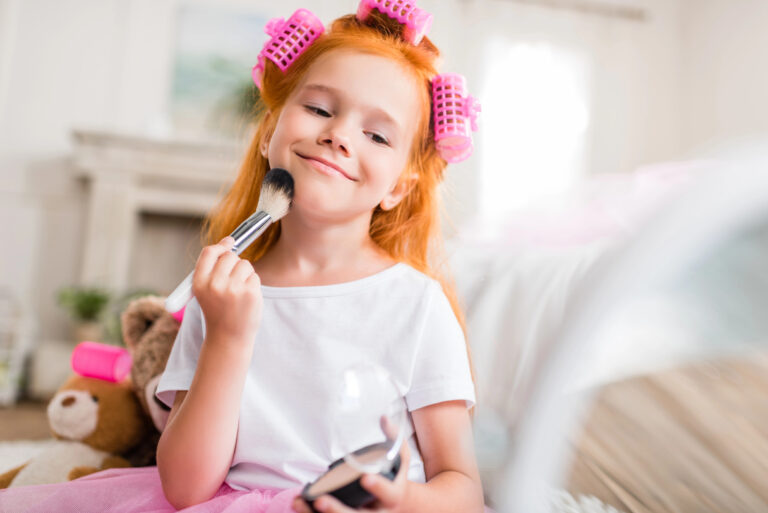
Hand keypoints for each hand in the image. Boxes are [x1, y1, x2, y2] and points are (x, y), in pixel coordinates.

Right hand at [193, 236, 262, 343]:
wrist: (228, 338)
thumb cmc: (219, 311)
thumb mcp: (207, 290)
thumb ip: (214, 266)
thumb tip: (229, 239)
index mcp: (199, 283)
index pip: (209, 252)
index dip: (221, 246)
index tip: (229, 245)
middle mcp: (214, 284)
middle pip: (230, 256)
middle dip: (234, 263)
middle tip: (233, 280)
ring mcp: (233, 288)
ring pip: (245, 264)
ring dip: (245, 273)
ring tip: (239, 291)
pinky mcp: (250, 293)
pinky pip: (255, 276)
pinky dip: (253, 284)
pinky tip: (247, 298)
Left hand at [292, 439, 411, 512]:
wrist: (398, 502)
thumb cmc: (394, 477)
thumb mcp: (400, 457)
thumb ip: (393, 438)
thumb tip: (383, 418)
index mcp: (393, 496)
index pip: (389, 493)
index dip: (379, 487)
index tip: (365, 477)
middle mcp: (378, 512)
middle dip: (338, 511)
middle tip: (321, 501)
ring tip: (300, 503)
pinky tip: (300, 505)